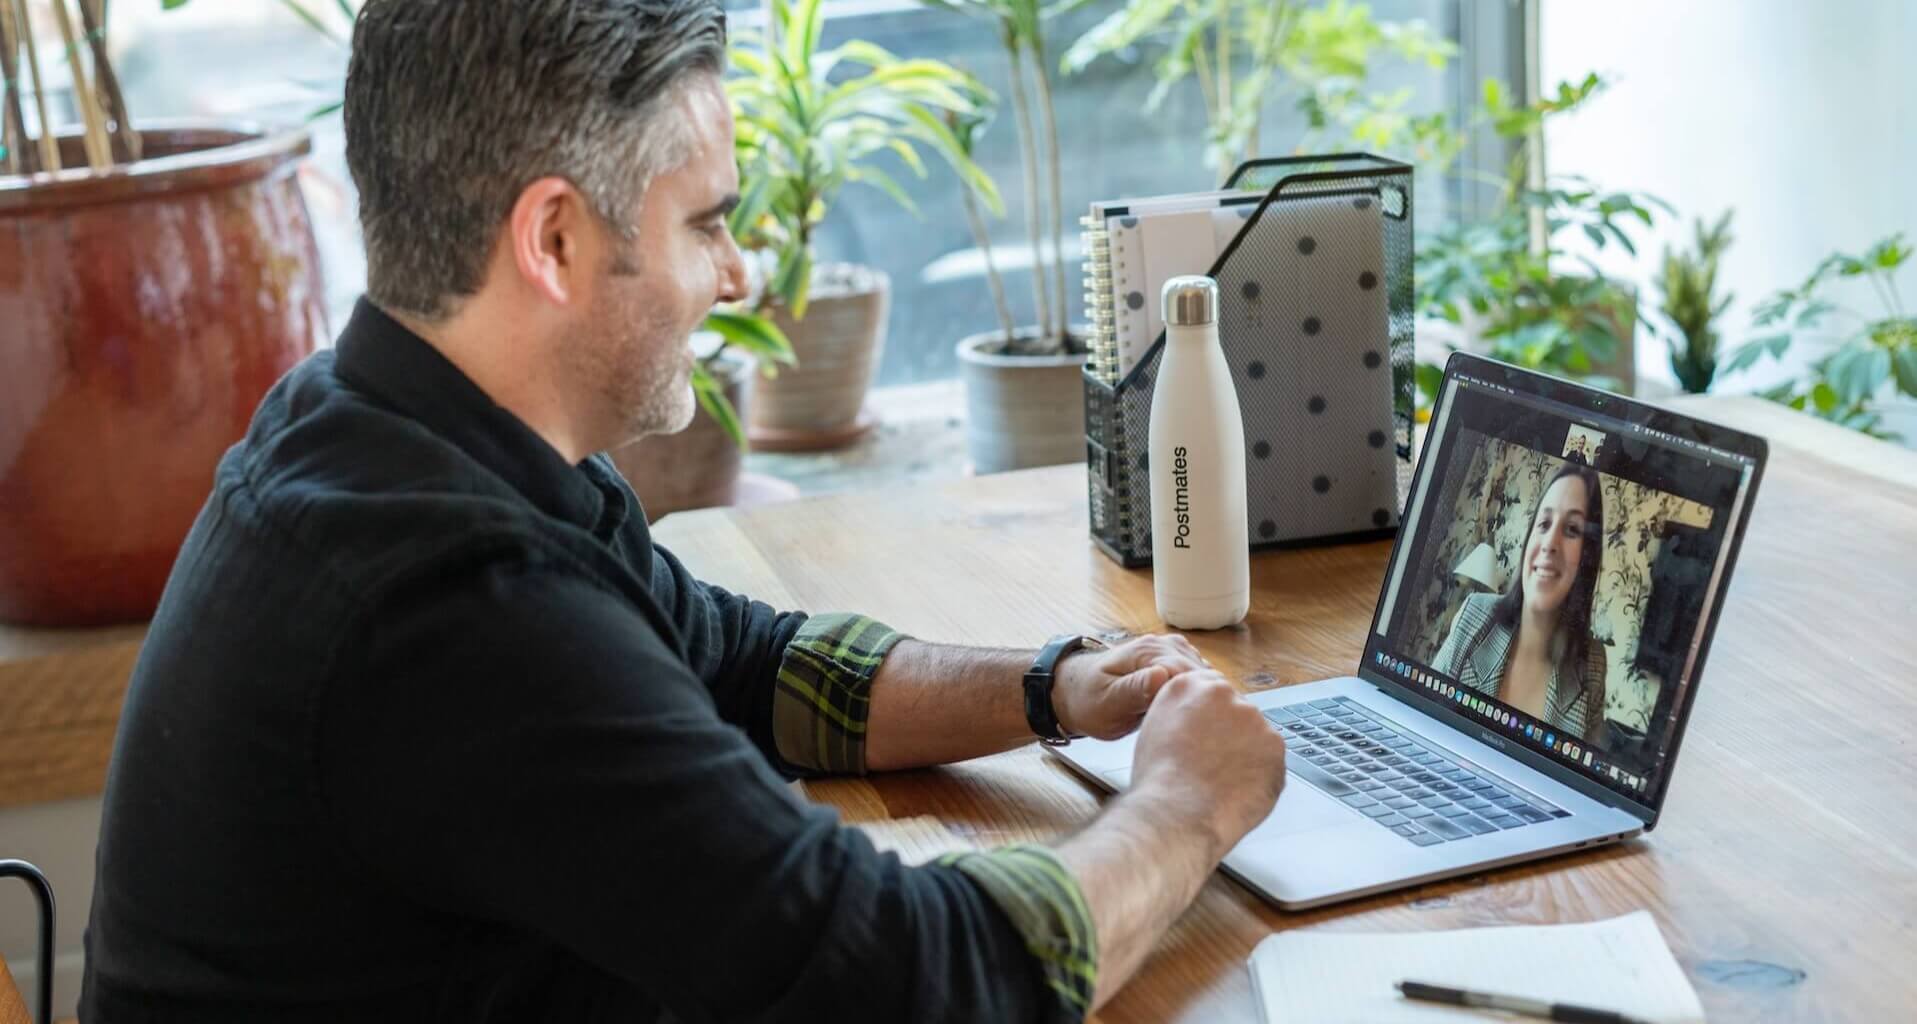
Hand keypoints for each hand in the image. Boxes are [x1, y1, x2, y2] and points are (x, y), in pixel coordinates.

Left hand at [1053, 633, 1208, 740]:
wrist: (1074, 692)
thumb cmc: (1087, 700)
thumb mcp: (1107, 702)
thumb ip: (1134, 689)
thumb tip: (1162, 676)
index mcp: (1148, 652)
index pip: (1191, 674)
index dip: (1198, 702)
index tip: (1200, 727)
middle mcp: (1164, 646)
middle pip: (1203, 675)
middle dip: (1205, 702)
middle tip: (1201, 733)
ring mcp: (1171, 652)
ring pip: (1204, 677)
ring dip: (1204, 699)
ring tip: (1198, 726)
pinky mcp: (1174, 663)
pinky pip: (1198, 679)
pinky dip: (1199, 696)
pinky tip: (1193, 715)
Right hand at [1127, 670, 1286, 858]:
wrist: (1177, 812)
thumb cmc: (1159, 782)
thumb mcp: (1154, 730)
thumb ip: (1179, 714)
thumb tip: (1195, 721)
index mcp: (1189, 686)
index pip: (1211, 690)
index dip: (1211, 717)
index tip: (1210, 734)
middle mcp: (1223, 694)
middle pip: (1236, 711)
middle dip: (1230, 735)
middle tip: (1214, 764)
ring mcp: (1253, 718)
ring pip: (1256, 736)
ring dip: (1246, 754)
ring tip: (1222, 782)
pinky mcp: (1275, 745)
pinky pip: (1271, 760)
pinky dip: (1260, 775)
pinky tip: (1238, 790)